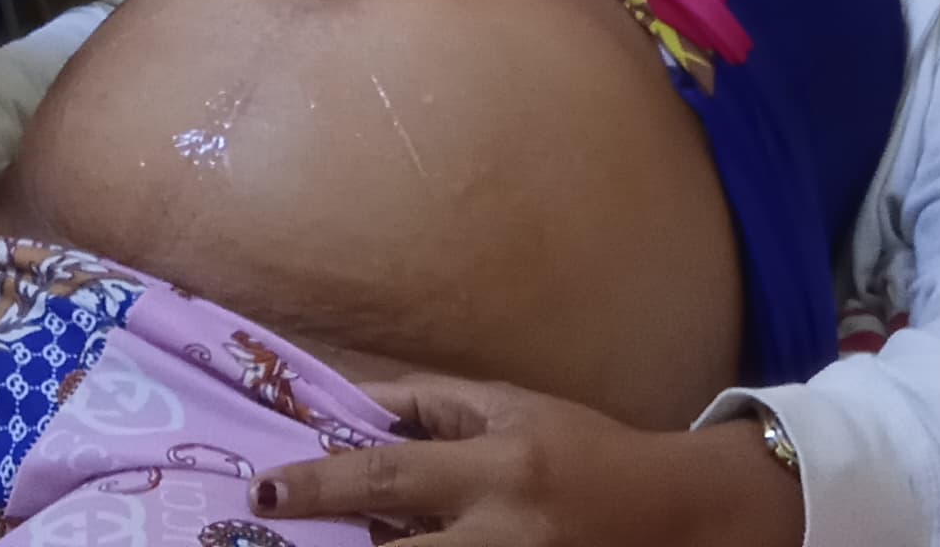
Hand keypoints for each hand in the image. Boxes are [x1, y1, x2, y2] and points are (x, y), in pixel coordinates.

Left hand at [256, 375, 803, 546]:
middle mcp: (507, 535)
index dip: (319, 484)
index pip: (389, 476)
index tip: (263, 491)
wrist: (675, 514)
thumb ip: (431, 405)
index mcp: (500, 469)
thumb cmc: (582, 447)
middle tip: (274, 538)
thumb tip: (351, 409)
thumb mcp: (511, 406)